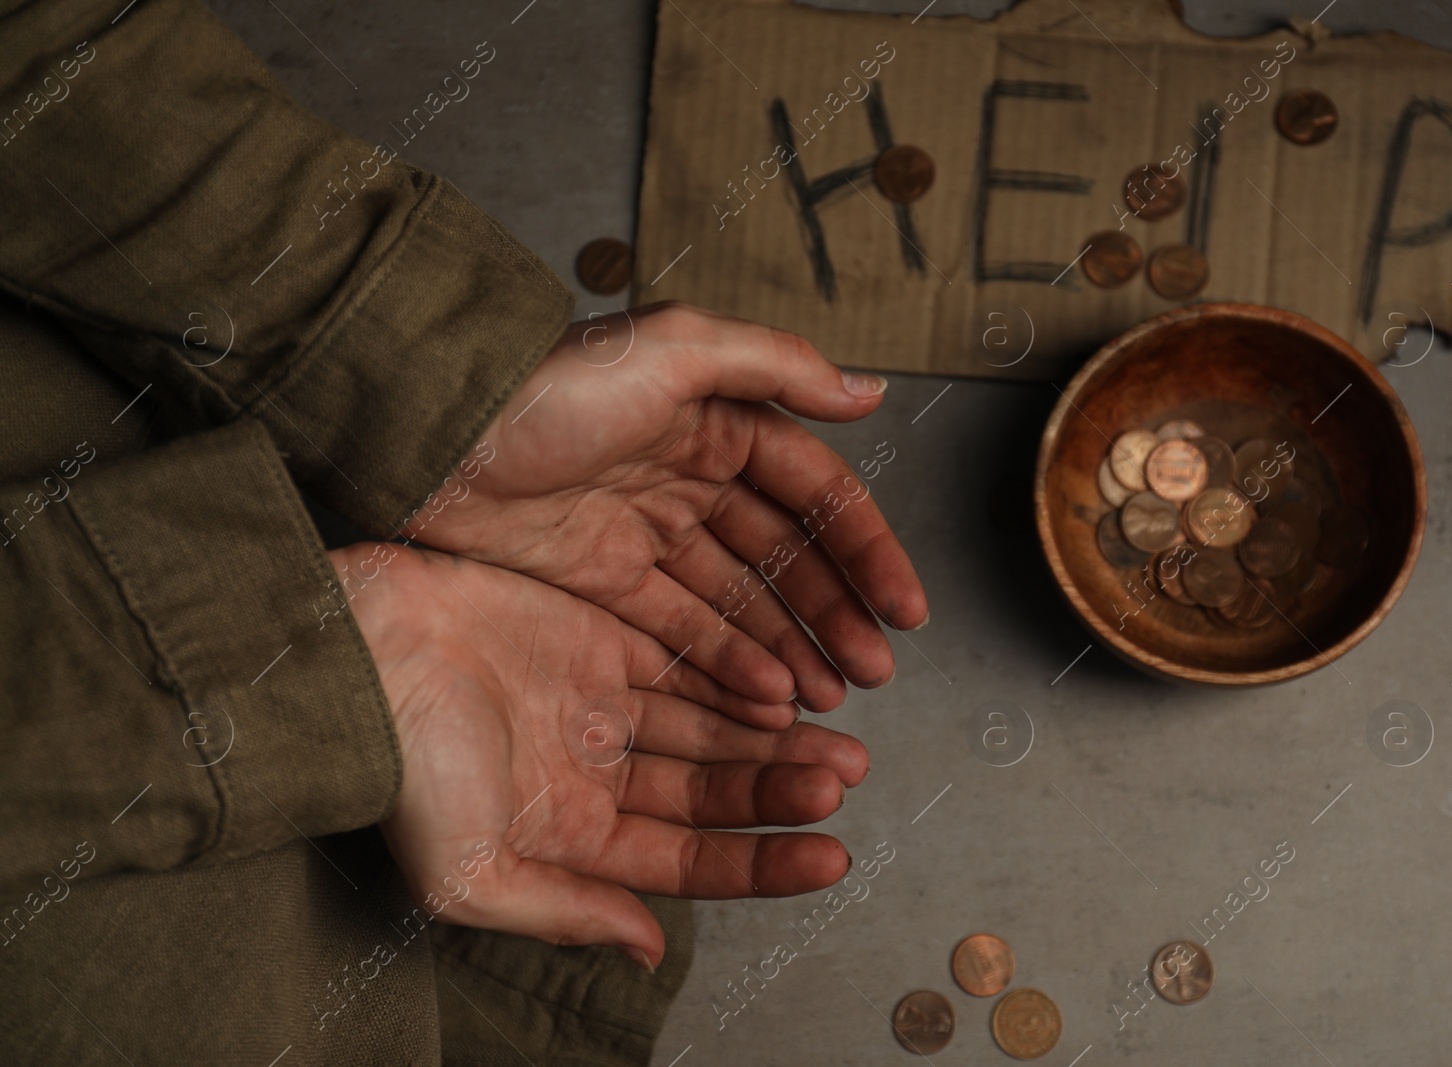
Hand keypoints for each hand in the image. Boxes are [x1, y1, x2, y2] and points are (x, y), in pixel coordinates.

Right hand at [334, 544, 868, 968]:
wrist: (359, 656)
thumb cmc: (402, 773)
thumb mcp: (475, 877)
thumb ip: (566, 913)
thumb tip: (646, 949)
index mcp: (569, 835)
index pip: (688, 859)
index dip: (762, 862)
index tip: (830, 856)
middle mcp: (592, 771)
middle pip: (710, 789)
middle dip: (779, 790)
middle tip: (845, 782)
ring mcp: (598, 700)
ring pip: (710, 725)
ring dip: (773, 737)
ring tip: (841, 743)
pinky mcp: (599, 635)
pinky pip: (685, 659)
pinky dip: (736, 675)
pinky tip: (786, 689)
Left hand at [411, 303, 927, 723]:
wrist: (430, 435)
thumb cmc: (549, 385)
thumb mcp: (673, 349)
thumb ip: (776, 365)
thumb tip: (868, 392)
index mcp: (719, 419)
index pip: (815, 493)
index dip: (867, 551)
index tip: (907, 612)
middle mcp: (692, 476)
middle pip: (785, 557)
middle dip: (835, 614)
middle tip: (873, 673)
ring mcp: (648, 533)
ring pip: (740, 600)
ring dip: (790, 647)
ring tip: (830, 699)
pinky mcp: (603, 581)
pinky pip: (680, 629)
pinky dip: (725, 663)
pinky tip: (765, 698)